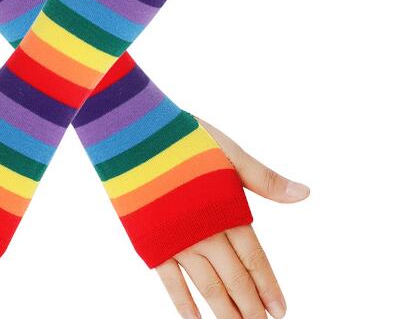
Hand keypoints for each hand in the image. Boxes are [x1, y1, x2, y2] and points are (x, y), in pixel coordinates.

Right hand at [156, 119, 309, 318]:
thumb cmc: (181, 138)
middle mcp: (204, 231)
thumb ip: (263, 179)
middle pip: (234, 280)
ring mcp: (176, 240)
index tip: (280, 310)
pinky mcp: (151, 242)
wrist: (133, 135)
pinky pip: (171, 282)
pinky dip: (184, 305)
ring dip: (223, 313)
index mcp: (226, 210)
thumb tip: (304, 193)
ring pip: (207, 287)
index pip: (254, 260)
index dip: (268, 287)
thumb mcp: (227, 152)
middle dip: (250, 308)